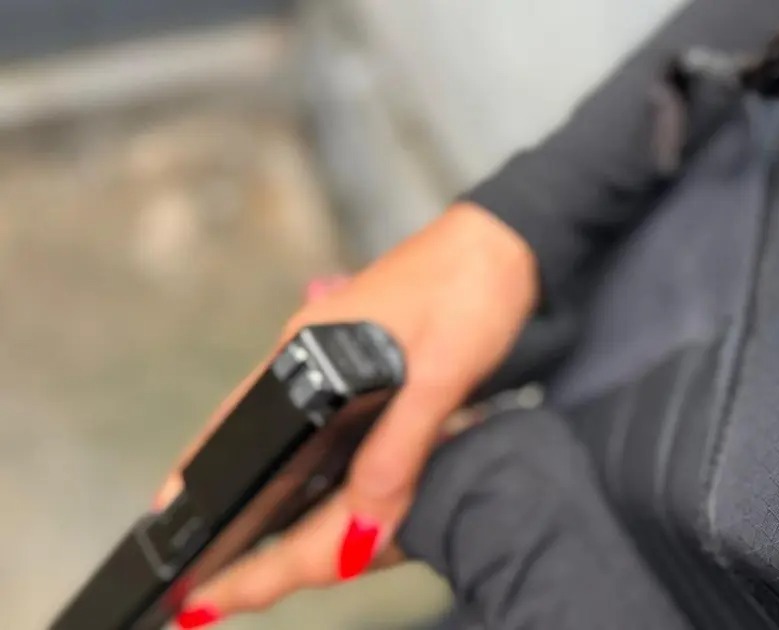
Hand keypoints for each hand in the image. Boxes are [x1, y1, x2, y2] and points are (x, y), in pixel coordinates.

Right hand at [155, 202, 537, 627]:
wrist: (509, 245)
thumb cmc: (471, 289)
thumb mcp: (438, 376)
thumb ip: (398, 447)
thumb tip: (362, 520)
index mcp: (312, 343)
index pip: (240, 415)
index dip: (207, 466)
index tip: (183, 511)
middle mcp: (316, 345)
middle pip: (265, 423)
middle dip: (251, 478)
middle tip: (240, 534)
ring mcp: (344, 349)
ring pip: (305, 421)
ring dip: (298, 466)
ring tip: (289, 516)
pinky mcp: (376, 356)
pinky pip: (339, 413)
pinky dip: (335, 448)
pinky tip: (346, 472)